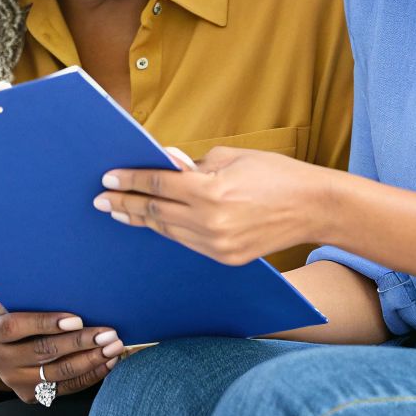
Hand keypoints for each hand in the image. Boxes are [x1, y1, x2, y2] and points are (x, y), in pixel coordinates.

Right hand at [0, 305, 123, 402]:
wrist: (0, 349)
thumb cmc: (16, 315)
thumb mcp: (15, 303)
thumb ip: (34, 298)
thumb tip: (72, 283)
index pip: (17, 327)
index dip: (47, 323)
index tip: (78, 319)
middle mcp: (0, 359)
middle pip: (44, 352)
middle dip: (80, 342)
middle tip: (109, 334)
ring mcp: (15, 381)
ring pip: (58, 372)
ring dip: (91, 360)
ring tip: (114, 347)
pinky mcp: (31, 395)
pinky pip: (65, 387)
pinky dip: (89, 375)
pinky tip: (107, 363)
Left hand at [93, 146, 327, 265]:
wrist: (314, 207)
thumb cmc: (274, 173)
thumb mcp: (230, 157)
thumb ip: (192, 164)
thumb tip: (163, 162)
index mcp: (210, 191)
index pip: (157, 183)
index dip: (130, 180)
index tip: (108, 177)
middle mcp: (210, 222)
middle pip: (156, 212)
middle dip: (126, 203)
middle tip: (101, 199)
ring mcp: (218, 245)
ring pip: (168, 231)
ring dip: (142, 220)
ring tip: (120, 211)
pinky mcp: (226, 258)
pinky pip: (188, 242)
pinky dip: (168, 231)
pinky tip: (155, 223)